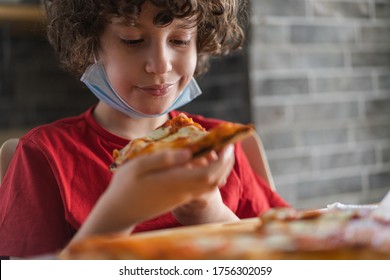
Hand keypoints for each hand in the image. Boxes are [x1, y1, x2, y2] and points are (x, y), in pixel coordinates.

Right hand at [70, 144, 235, 243]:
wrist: (119, 213)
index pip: (209, 173)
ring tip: (218, 150)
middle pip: (216, 179)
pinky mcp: (180, 199)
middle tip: (228, 144)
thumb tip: (189, 152)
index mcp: (175, 182)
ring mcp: (183, 197)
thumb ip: (163, 159)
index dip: (223, 159)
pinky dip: (211, 175)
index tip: (227, 144)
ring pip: (211, 185)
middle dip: (227, 162)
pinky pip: (203, 188)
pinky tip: (204, 162)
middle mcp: (184, 192)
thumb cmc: (124, 187)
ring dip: (220, 169)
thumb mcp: (138, 166)